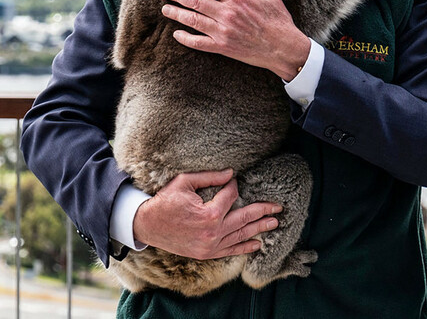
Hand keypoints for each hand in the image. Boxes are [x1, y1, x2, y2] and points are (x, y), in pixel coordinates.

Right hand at [133, 169, 281, 258]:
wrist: (147, 226)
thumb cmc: (165, 201)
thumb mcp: (185, 182)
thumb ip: (210, 177)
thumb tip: (232, 173)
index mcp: (209, 214)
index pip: (232, 196)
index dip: (234, 186)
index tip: (234, 181)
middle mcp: (213, 232)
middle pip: (245, 218)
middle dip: (263, 211)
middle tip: (278, 207)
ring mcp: (211, 246)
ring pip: (241, 235)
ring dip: (260, 229)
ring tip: (275, 223)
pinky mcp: (206, 253)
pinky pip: (230, 251)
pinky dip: (245, 248)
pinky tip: (258, 244)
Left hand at [160, 0, 310, 80]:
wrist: (284, 48)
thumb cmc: (278, 20)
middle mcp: (227, 14)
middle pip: (194, 0)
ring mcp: (223, 32)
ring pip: (192, 20)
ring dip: (176, 13)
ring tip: (165, 8)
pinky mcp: (223, 48)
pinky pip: (198, 43)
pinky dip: (185, 38)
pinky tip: (177, 34)